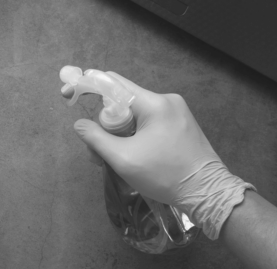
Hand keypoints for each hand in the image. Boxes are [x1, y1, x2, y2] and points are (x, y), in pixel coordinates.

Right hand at [66, 72, 252, 239]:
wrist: (209, 194)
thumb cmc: (165, 175)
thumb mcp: (123, 159)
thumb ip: (96, 138)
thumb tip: (79, 124)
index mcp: (154, 103)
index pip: (113, 82)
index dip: (87, 85)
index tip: (67, 93)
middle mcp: (166, 100)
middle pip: (122, 101)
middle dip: (104, 123)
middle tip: (98, 151)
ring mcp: (176, 112)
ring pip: (135, 114)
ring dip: (119, 133)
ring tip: (115, 160)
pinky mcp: (181, 124)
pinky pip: (149, 122)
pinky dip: (134, 135)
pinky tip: (133, 156)